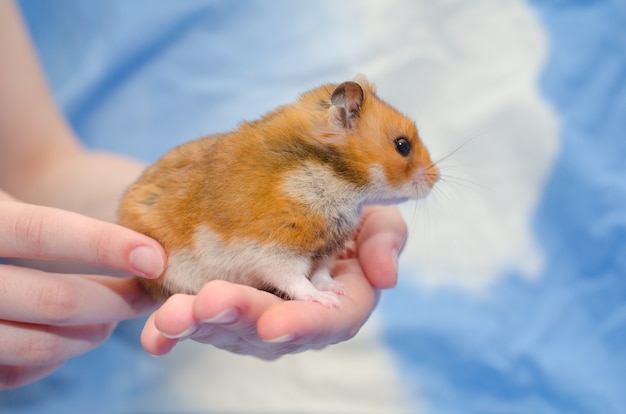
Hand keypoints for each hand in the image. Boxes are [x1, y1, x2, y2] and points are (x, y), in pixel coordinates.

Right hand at [0, 190, 166, 388]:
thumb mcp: (1, 202)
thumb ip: (43, 216)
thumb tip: (133, 233)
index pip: (40, 231)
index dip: (103, 245)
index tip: (154, 258)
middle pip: (55, 300)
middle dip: (119, 301)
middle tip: (150, 293)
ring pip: (43, 345)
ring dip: (95, 332)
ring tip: (115, 313)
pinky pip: (19, 371)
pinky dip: (59, 355)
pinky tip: (74, 331)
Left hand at [141, 205, 405, 358]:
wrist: (293, 194)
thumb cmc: (341, 204)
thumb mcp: (372, 213)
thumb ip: (385, 239)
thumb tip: (385, 276)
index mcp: (340, 298)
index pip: (330, 321)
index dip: (304, 325)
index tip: (274, 325)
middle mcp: (297, 316)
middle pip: (270, 329)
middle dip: (240, 318)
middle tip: (211, 302)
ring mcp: (257, 315)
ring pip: (229, 328)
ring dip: (200, 323)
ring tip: (172, 313)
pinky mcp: (223, 307)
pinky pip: (198, 322)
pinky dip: (173, 331)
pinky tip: (154, 336)